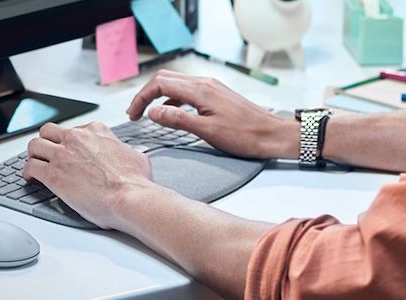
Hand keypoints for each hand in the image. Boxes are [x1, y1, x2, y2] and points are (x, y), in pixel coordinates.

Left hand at [23, 122, 153, 228]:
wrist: (129, 197)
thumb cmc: (136, 182)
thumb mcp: (136, 156)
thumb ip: (124, 151)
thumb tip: (127, 154)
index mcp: (97, 132)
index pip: (76, 129)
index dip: (71, 142)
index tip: (70, 151)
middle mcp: (77, 139)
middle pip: (50, 131)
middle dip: (47, 142)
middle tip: (48, 153)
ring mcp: (63, 155)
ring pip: (35, 145)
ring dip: (34, 155)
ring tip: (36, 164)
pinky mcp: (53, 174)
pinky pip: (30, 167)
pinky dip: (28, 173)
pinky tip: (31, 179)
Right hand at [127, 70, 297, 158]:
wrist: (272, 135)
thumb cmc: (245, 136)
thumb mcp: (207, 131)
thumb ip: (178, 120)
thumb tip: (153, 112)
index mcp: (200, 90)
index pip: (160, 84)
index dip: (142, 98)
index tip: (133, 115)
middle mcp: (205, 83)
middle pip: (165, 79)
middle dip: (146, 94)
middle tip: (135, 113)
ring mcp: (211, 87)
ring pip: (176, 84)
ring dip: (159, 96)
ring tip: (149, 114)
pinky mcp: (216, 94)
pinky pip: (188, 91)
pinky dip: (173, 100)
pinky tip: (172, 114)